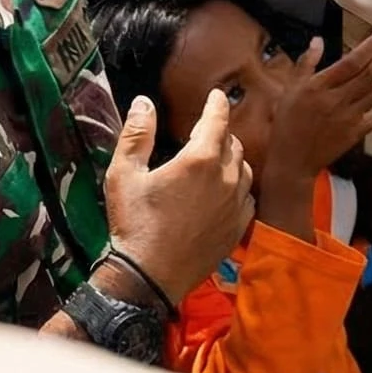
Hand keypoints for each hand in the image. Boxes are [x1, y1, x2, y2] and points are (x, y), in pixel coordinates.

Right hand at [104, 90, 255, 300]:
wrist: (149, 277)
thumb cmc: (133, 224)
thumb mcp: (124, 175)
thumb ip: (136, 134)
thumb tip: (144, 102)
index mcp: (199, 160)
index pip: (217, 119)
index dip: (216, 104)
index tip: (216, 95)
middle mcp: (226, 178)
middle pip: (233, 143)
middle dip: (220, 133)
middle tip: (205, 133)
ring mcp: (236, 205)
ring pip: (244, 169)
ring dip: (232, 159)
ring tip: (216, 160)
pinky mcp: (238, 228)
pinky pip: (247, 198)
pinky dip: (238, 188)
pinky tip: (225, 192)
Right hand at [264, 31, 371, 186]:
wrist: (292, 160)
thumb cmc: (288, 123)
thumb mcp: (289, 89)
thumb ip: (305, 63)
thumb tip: (318, 40)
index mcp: (319, 87)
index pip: (350, 63)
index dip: (368, 48)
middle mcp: (337, 100)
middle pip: (370, 74)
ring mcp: (349, 117)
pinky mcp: (357, 133)